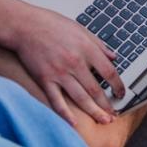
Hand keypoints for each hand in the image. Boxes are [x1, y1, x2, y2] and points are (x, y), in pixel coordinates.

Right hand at [9, 5, 123, 125]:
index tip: (121, 93)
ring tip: (103, 120)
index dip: (118, 85)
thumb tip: (113, 56)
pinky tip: (74, 122)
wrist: (25, 25)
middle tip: (114, 114)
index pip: (109, 72)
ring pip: (80, 98)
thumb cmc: (52, 24)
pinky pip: (57, 100)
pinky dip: (65, 113)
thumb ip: (98, 44)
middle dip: (107, 104)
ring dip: (94, 111)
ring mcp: (59, 72)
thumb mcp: (80, 29)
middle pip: (96, 89)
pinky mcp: (45, 79)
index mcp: (86, 48)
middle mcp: (75, 62)